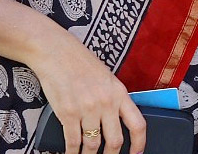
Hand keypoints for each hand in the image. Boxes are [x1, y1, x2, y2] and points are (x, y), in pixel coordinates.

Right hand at [31, 33, 145, 153]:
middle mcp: (106, 103)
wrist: (57, 53)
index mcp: (119, 93)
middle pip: (115, 140)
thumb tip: (117, 120)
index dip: (139, 143)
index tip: (137, 153)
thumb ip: (113, 98)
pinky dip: (72, 152)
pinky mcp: (68, 114)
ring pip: (93, 145)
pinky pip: (73, 142)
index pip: (137, 123)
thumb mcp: (107, 78)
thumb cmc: (81, 63)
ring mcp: (87, 109)